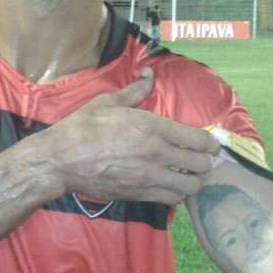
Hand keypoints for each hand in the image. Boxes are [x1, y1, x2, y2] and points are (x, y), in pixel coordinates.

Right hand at [40, 68, 219, 204]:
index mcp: (153, 127)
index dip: (211, 143)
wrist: (61, 160)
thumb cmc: (83, 127)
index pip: (200, 140)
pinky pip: (171, 199)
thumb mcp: (109, 103)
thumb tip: (149, 74)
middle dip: (204, 163)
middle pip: (201, 165)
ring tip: (186, 175)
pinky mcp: (139, 194)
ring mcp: (149, 177)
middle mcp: (157, 153)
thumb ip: (135, 90)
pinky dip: (175, 193)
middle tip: (198, 160)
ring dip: (192, 181)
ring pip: (190, 186)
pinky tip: (169, 186)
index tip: (209, 144)